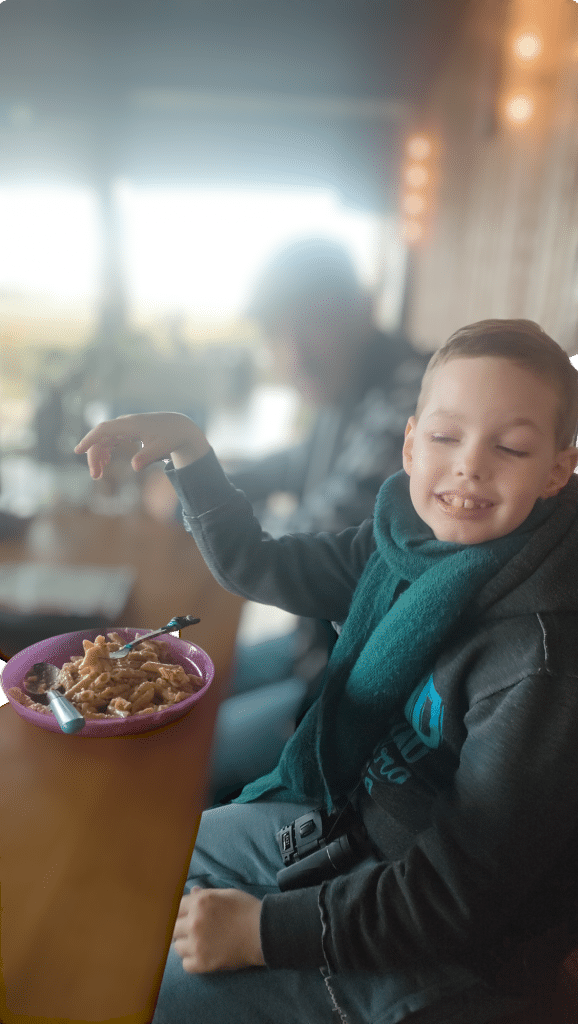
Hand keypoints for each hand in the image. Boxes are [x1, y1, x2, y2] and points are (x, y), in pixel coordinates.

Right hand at [74, 412, 210, 478]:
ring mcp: (126, 426)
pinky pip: (110, 439)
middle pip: (101, 436)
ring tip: (98, 474)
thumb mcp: (162, 448)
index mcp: (131, 425)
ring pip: (104, 439)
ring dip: (98, 455)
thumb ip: (148, 457)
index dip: (89, 439)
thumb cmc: (171, 437)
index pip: (103, 429)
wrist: (180, 427)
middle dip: (94, 455)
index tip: (78, 451)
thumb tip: (135, 467)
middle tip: (95, 476)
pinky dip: (105, 451)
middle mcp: (125, 423)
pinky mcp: (129, 430)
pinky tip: (104, 464)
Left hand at [172, 887, 265, 972]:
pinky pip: (185, 964)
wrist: (263, 932)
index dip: (181, 913)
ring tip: (199, 944)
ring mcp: (197, 944)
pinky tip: (203, 955)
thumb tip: (192, 892)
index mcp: (199, 903)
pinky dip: (192, 961)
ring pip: (177, 947)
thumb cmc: (247, 910)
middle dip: (181, 929)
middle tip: (191, 932)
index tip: (185, 917)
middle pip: (173, 928)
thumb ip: (205, 894)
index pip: (176, 908)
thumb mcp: (226, 894)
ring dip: (186, 945)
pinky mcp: (203, 963)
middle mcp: (194, 922)